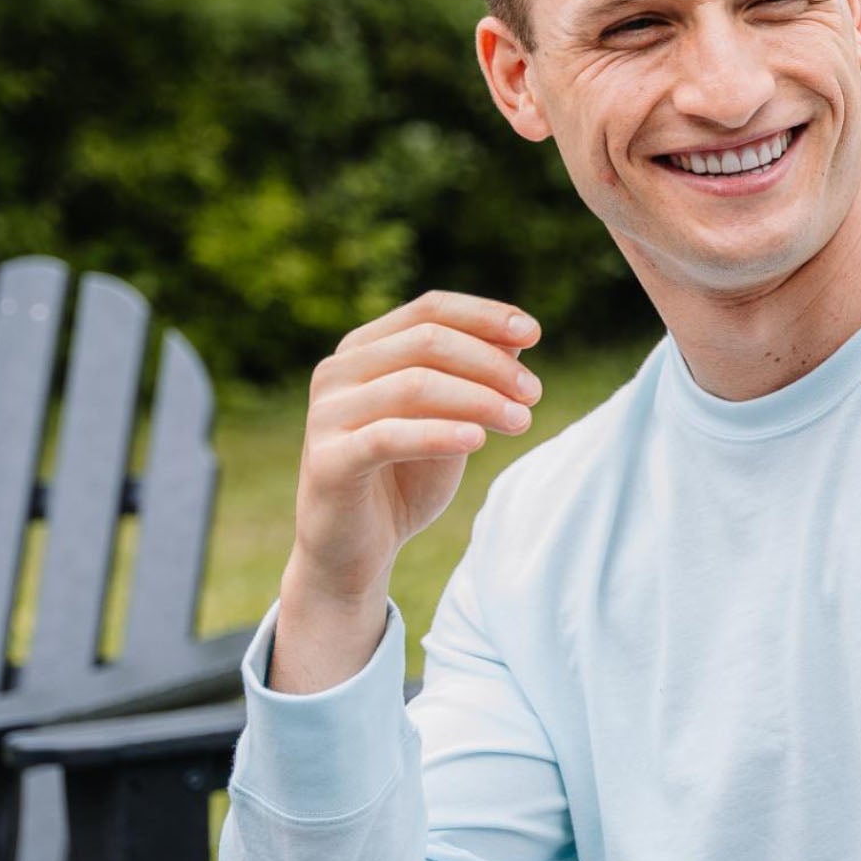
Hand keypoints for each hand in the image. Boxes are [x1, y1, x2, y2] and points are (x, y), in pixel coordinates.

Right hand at [288, 290, 542, 606]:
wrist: (355, 551)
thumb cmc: (404, 480)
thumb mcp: (450, 422)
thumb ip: (475, 380)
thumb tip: (518, 337)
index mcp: (365, 350)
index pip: (429, 309)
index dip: (484, 316)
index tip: (533, 332)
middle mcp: (338, 371)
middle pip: (427, 341)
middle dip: (491, 363)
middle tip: (534, 393)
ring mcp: (327, 414)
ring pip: (414, 384)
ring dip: (478, 399)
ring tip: (521, 420)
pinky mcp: (327, 460)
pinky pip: (389, 436)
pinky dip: (440, 433)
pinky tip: (479, 440)